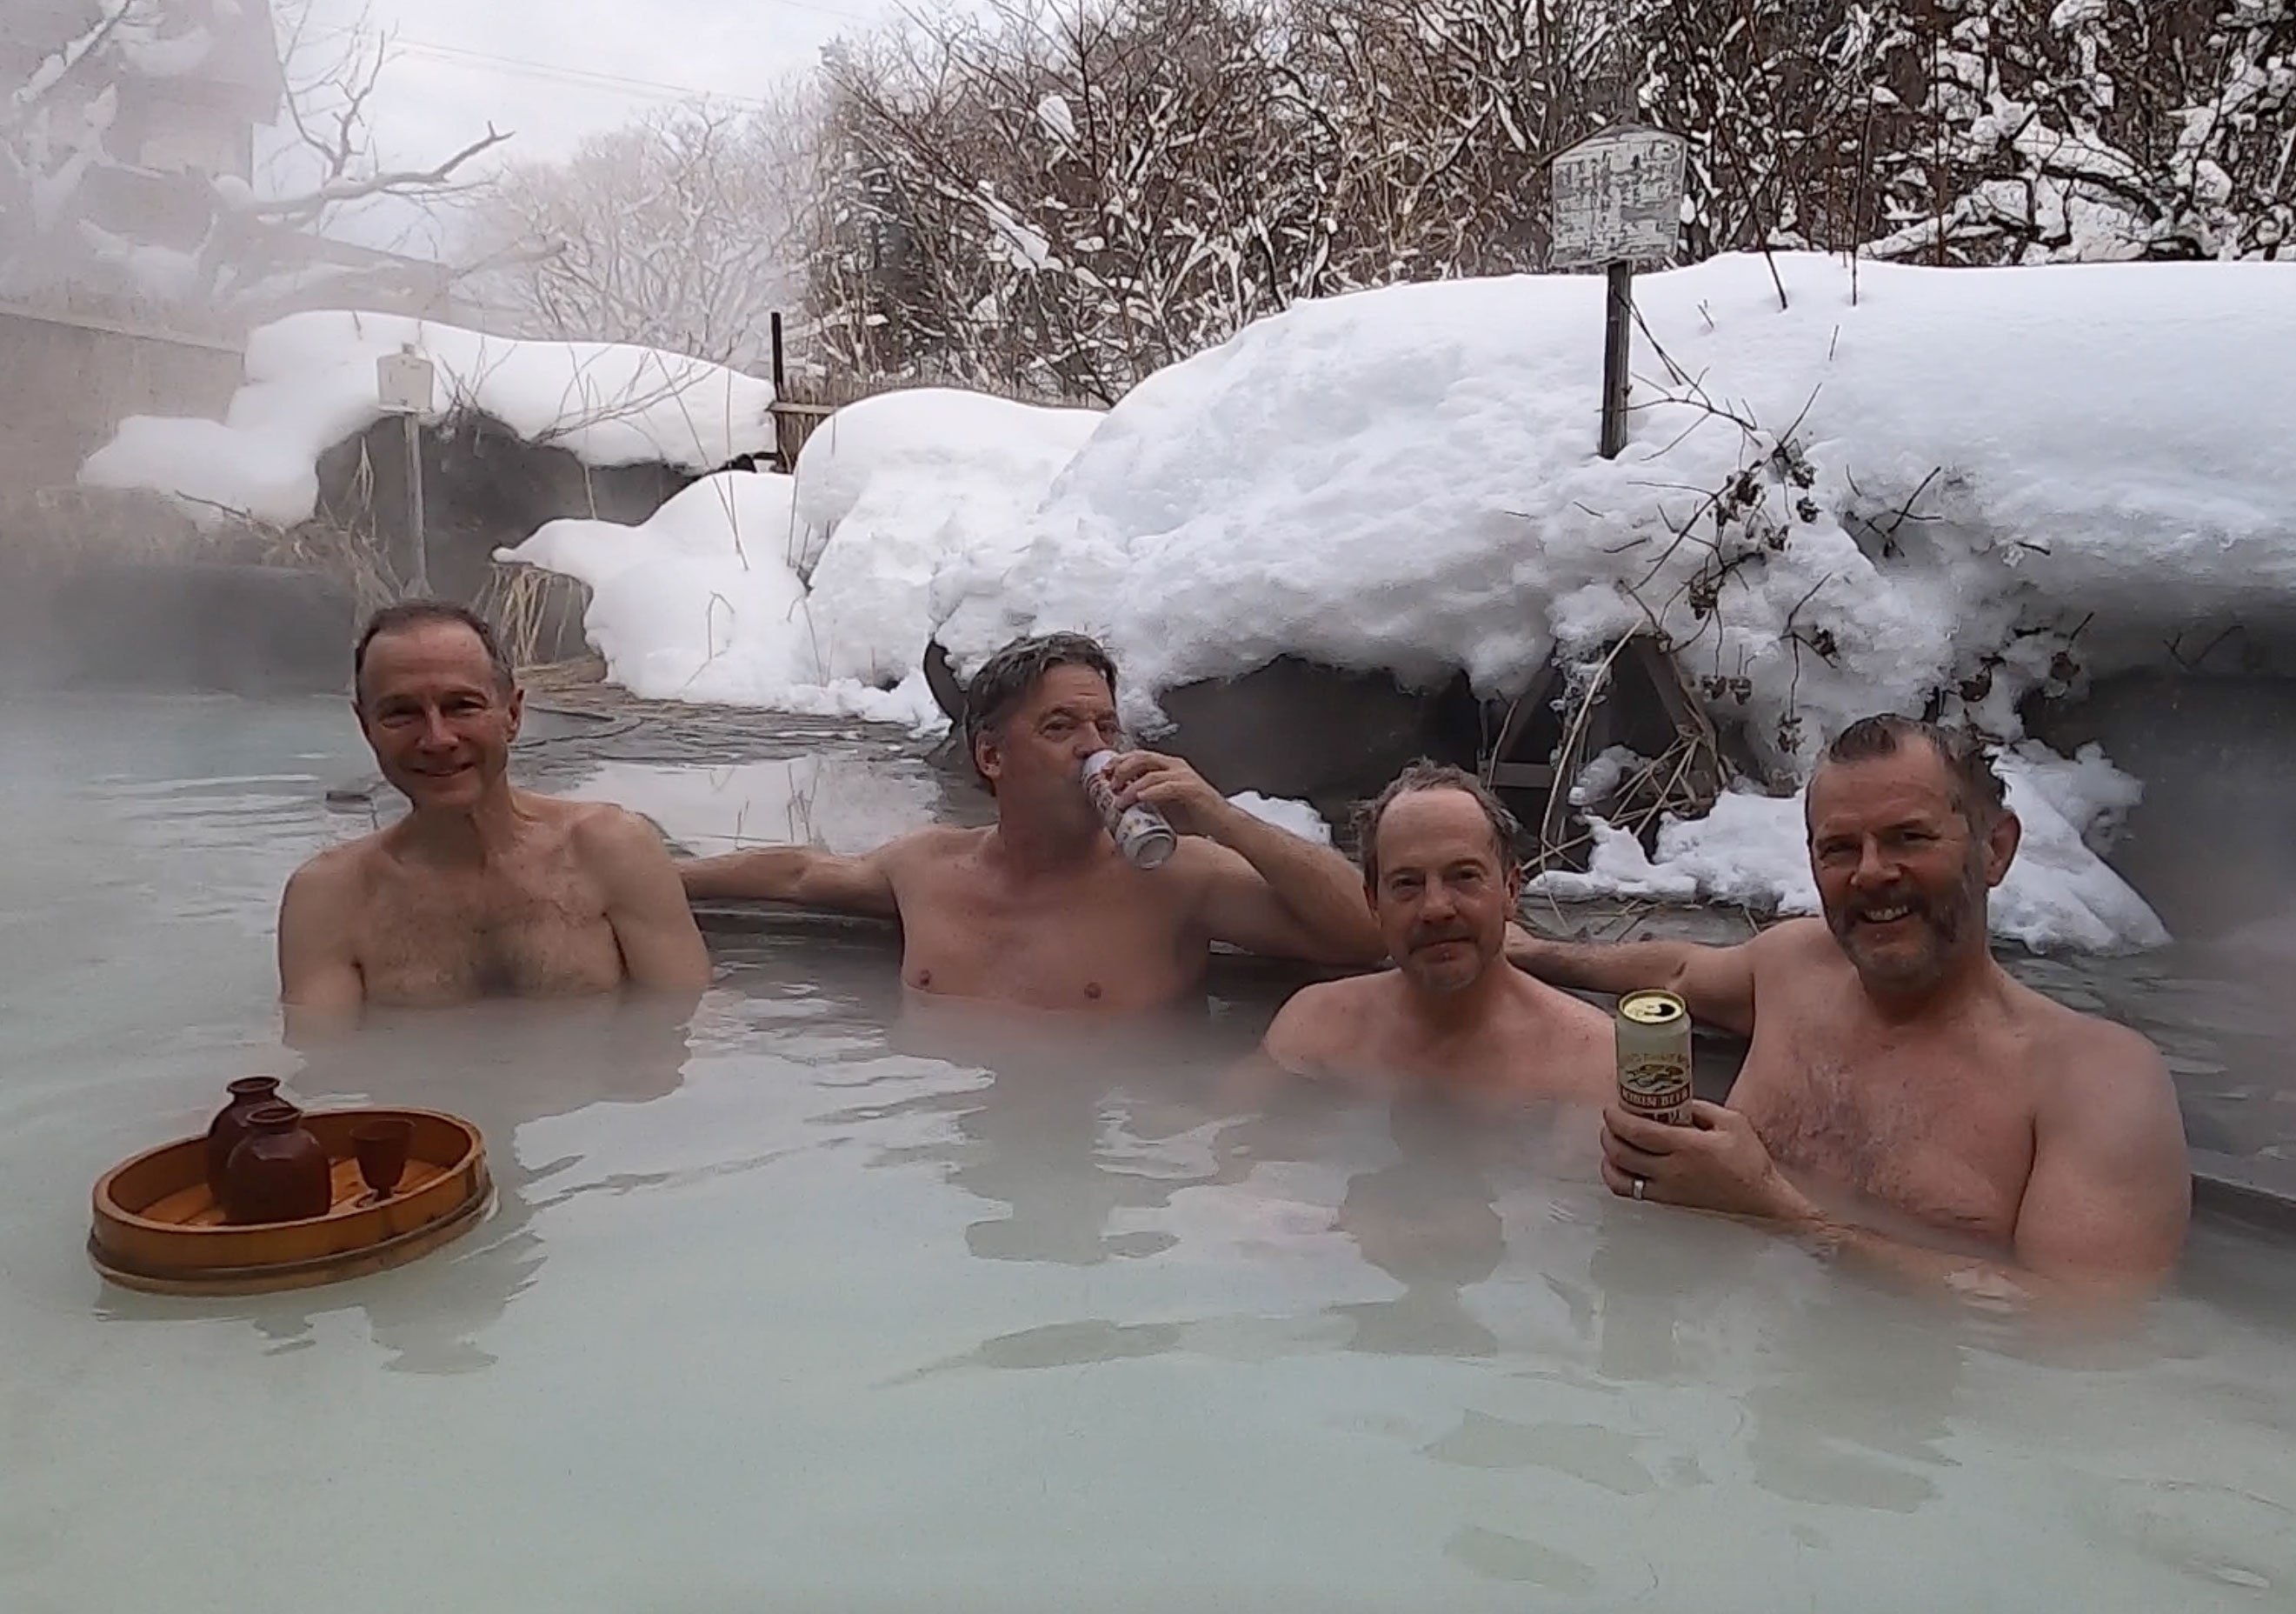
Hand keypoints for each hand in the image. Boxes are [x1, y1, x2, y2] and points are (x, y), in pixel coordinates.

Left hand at [1097, 749, 1230, 838]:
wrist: (1222, 825)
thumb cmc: (1194, 817)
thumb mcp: (1164, 808)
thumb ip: (1145, 805)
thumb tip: (1119, 813)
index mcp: (1169, 767)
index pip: (1139, 756)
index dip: (1119, 762)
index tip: (1103, 774)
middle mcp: (1176, 767)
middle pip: (1142, 757)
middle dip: (1121, 768)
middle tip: (1109, 784)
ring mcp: (1185, 776)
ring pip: (1152, 772)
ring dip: (1132, 785)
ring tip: (1120, 799)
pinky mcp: (1192, 789)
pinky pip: (1168, 786)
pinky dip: (1152, 791)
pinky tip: (1139, 797)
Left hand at [1600, 1101, 1817, 1223]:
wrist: (1761, 1199)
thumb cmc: (1749, 1160)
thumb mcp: (1731, 1121)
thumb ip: (1698, 1108)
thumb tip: (1673, 1099)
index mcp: (1687, 1146)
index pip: (1638, 1131)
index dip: (1617, 1117)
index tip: (1611, 1107)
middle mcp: (1672, 1170)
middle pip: (1621, 1152)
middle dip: (1608, 1133)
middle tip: (1611, 1121)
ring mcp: (1667, 1190)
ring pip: (1619, 1177)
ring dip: (1609, 1157)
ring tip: (1614, 1142)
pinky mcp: (1668, 1202)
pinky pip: (1631, 1193)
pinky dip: (1618, 1178)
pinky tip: (1622, 1166)